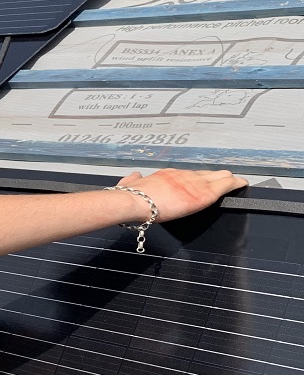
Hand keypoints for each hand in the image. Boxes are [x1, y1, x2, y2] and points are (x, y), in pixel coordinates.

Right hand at [114, 168, 247, 221]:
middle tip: (225, 181)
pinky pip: (225, 185)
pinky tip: (243, 184)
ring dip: (227, 180)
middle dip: (216, 177)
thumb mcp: (131, 184)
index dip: (197, 178)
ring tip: (236, 182)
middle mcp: (183, 175)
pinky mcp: (203, 193)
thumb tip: (134, 176)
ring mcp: (194, 183)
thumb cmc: (132, 198)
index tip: (202, 181)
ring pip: (218, 176)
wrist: (136, 201)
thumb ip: (134, 180)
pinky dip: (235, 184)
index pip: (188, 174)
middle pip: (205, 173)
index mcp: (167, 175)